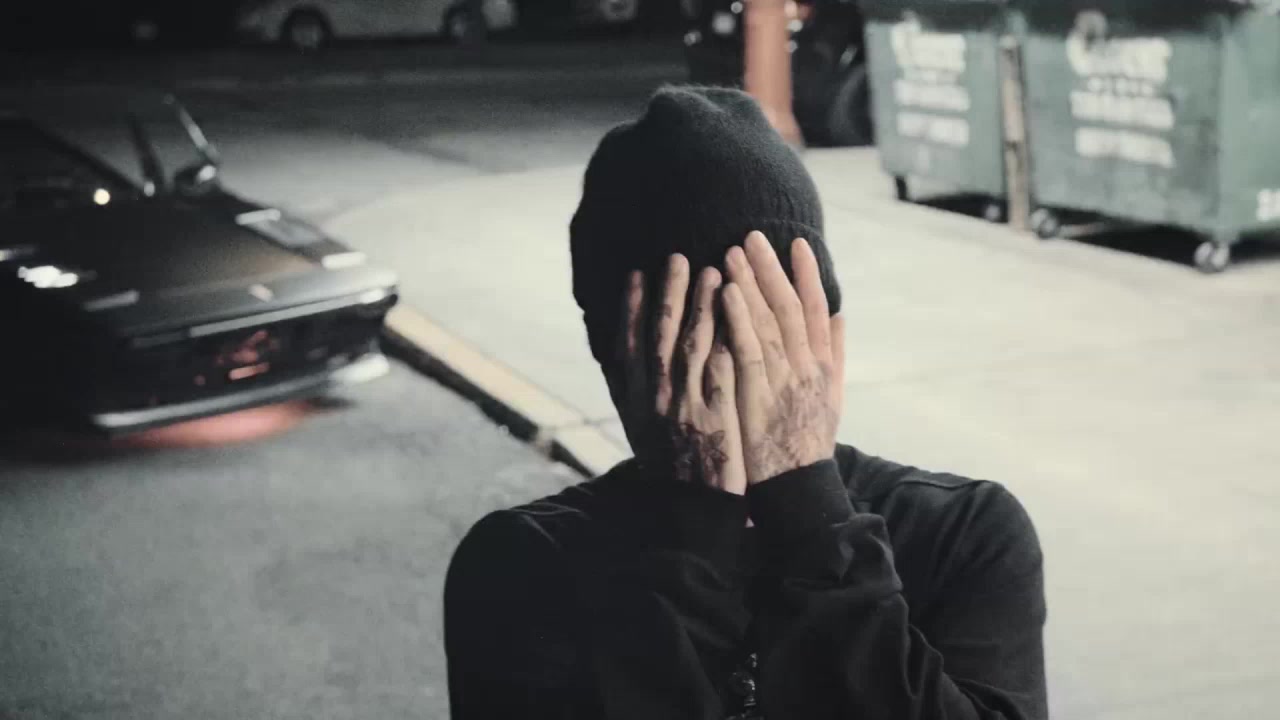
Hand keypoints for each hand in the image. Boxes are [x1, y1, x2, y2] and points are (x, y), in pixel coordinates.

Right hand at [613, 255, 747, 494]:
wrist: (692, 509)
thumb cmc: (669, 469)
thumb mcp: (638, 430)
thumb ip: (630, 394)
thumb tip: (617, 360)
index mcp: (635, 400)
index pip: (630, 343)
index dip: (632, 307)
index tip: (637, 274)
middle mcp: (655, 397)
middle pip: (660, 334)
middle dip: (668, 292)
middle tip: (677, 257)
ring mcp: (684, 404)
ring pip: (691, 344)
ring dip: (700, 304)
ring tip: (711, 269)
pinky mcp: (715, 413)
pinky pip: (720, 366)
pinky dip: (725, 335)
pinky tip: (736, 312)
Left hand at [721, 232, 845, 484]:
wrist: (798, 489)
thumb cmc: (808, 444)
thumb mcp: (832, 399)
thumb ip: (837, 355)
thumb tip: (842, 317)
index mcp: (823, 367)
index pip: (818, 311)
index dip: (808, 276)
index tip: (796, 244)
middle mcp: (808, 368)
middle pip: (791, 307)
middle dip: (772, 269)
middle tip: (753, 235)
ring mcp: (785, 381)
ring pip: (769, 322)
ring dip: (752, 284)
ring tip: (734, 252)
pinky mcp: (759, 395)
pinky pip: (749, 349)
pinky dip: (739, 318)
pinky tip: (725, 292)